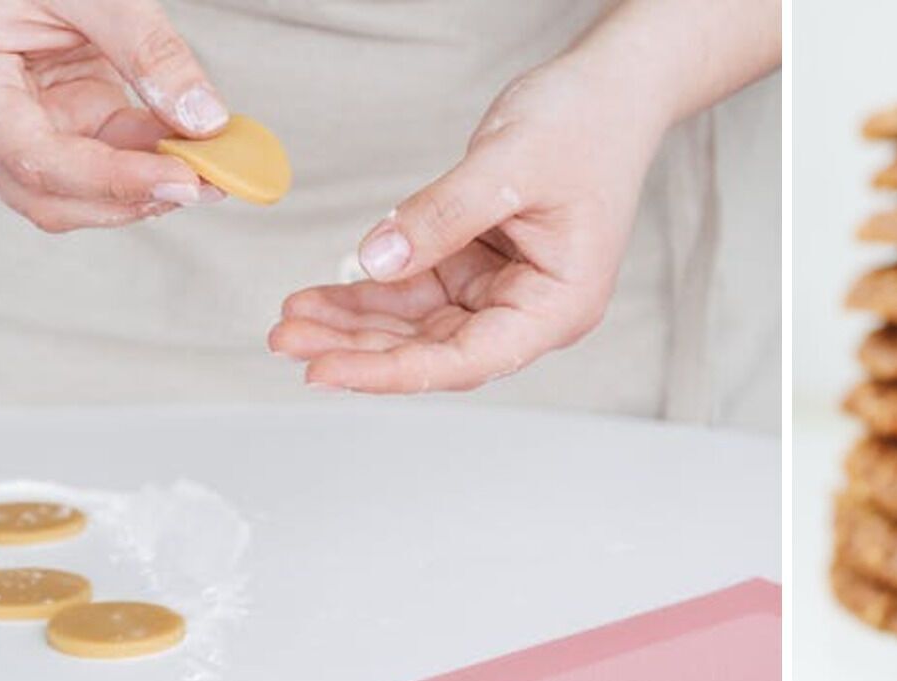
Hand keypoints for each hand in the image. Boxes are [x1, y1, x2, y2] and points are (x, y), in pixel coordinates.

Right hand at [0, 0, 229, 231]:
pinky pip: (109, 159)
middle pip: (54, 196)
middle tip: (208, 181)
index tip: (182, 179)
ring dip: (149, 184)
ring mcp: (21, 123)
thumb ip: (147, 51)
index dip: (114, 181)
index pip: (36, 161)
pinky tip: (194, 147)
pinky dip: (153, 159)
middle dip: (134, 196)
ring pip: (84, 191)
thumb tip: (202, 119)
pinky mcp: (61, 118)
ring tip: (212, 164)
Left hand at [268, 58, 666, 391]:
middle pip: (434, 350)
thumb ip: (441, 217)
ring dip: (355, 324)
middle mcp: (530, 309)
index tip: (329, 371)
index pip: (468, 359)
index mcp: (559, 306)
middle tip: (288, 341)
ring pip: (417, 326)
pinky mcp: (476, 264)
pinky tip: (322, 296)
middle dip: (359, 347)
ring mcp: (501, 290)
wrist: (607, 92)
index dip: (395, 372)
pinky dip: (368, 292)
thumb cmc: (585, 126)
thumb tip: (378, 261)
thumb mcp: (507, 166)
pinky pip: (413, 290)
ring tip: (292, 319)